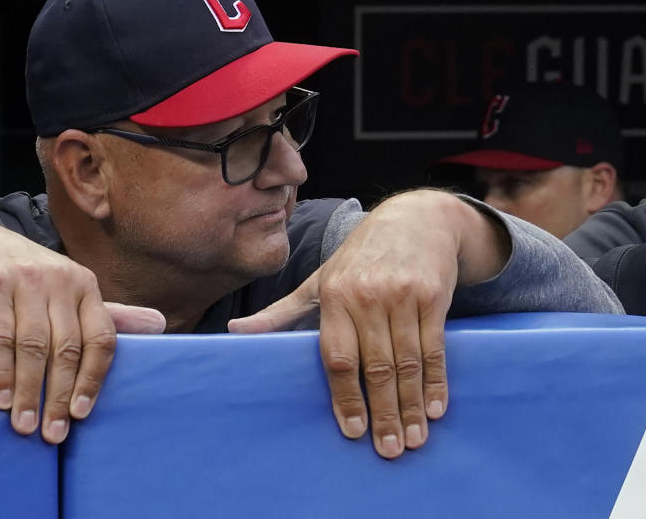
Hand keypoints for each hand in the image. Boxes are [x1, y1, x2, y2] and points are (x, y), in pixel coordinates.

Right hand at [0, 218, 164, 443]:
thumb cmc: (20, 275)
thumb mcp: (64, 289)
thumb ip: (107, 313)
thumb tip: (160, 326)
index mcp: (84, 285)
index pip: (100, 337)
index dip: (93, 379)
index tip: (80, 414)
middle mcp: (60, 279)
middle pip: (67, 347)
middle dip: (60, 395)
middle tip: (52, 433)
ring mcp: (26, 280)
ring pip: (35, 345)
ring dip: (29, 391)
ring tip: (25, 425)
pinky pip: (0, 335)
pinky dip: (1, 371)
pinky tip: (0, 398)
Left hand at [228, 190, 507, 458]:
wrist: (414, 220)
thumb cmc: (359, 258)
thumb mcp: (318, 280)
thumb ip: (281, 312)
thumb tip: (235, 331)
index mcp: (335, 297)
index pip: (337, 357)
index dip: (344, 397)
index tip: (351, 431)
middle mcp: (368, 297)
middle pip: (375, 367)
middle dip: (383, 412)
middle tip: (388, 450)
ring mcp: (403, 297)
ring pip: (406, 363)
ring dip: (410, 406)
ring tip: (412, 441)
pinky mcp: (434, 297)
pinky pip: (434, 349)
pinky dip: (436, 382)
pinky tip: (435, 410)